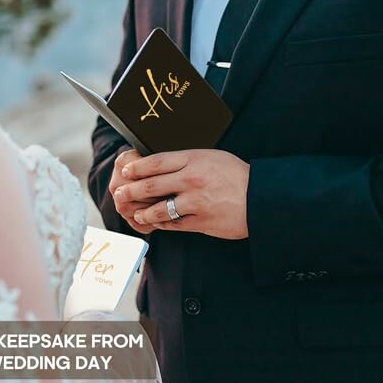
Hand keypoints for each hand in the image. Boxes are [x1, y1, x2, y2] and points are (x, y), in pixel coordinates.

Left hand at [114, 149, 249, 239]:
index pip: (156, 162)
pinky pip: (174, 224)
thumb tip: (162, 165)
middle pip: (151, 185)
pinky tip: (154, 223)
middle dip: (131, 191)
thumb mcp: (212, 157)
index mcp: (193, 159)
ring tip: (135, 213)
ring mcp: (195, 202)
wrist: (262, 197)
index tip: (126, 171)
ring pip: (159, 208)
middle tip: (120, 194)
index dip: (137, 167)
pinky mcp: (201, 221)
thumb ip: (187, 160)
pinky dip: (161, 224)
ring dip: (143, 212)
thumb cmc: (237, 175)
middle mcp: (191, 179)